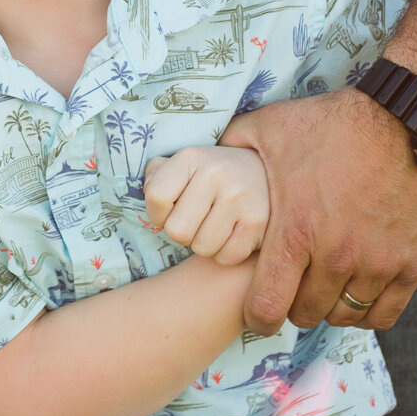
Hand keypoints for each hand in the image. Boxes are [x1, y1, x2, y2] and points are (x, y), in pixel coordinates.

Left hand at [144, 146, 268, 265]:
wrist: (267, 173)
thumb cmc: (214, 174)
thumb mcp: (185, 164)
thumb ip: (158, 174)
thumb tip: (148, 191)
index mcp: (191, 157)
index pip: (155, 197)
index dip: (157, 213)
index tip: (170, 211)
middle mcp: (215, 174)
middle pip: (177, 231)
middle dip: (182, 233)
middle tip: (195, 222)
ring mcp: (239, 198)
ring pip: (201, 248)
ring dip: (204, 244)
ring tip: (214, 227)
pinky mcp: (258, 222)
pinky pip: (226, 257)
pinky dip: (225, 253)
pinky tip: (232, 235)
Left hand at [220, 88, 416, 333]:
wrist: (402, 120)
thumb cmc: (330, 124)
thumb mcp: (267, 129)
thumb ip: (231, 148)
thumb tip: (208, 160)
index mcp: (293, 232)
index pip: (267, 305)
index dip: (257, 316)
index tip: (257, 311)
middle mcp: (335, 256)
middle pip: (306, 314)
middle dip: (294, 307)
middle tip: (293, 289)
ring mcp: (377, 263)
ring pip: (344, 315)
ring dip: (330, 307)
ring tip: (324, 288)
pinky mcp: (412, 263)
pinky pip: (384, 313)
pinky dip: (368, 311)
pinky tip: (358, 293)